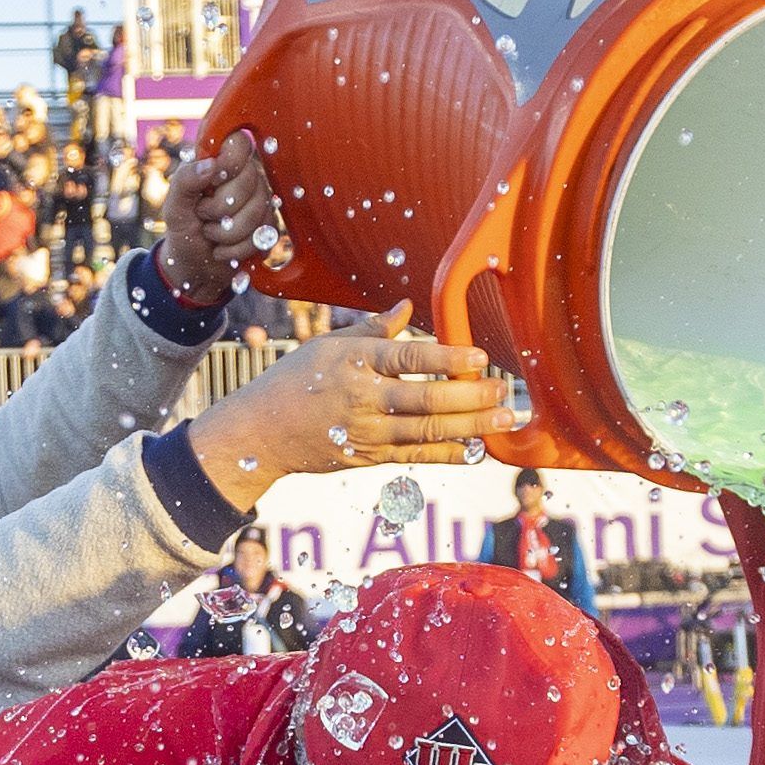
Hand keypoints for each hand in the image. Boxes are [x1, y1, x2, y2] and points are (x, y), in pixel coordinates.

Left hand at [153, 130, 273, 307]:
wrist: (194, 265)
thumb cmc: (184, 229)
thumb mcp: (175, 205)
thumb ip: (185, 180)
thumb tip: (211, 165)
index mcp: (220, 162)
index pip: (239, 142)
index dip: (229, 162)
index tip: (212, 182)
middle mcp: (244, 177)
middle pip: (250, 180)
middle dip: (220, 207)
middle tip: (203, 215)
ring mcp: (260, 202)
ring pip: (257, 211)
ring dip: (226, 232)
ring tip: (211, 233)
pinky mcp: (268, 227)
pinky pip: (261, 235)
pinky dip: (235, 249)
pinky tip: (223, 249)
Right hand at [183, 302, 515, 510]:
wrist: (260, 433)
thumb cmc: (293, 380)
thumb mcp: (328, 345)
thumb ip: (373, 329)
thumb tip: (408, 306)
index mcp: (355, 361)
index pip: (409, 357)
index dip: (448, 357)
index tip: (480, 355)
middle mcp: (363, 398)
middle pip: (427, 399)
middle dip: (472, 396)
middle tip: (504, 390)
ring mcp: (368, 432)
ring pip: (429, 432)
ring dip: (472, 426)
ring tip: (504, 419)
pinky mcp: (370, 458)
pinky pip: (418, 457)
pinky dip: (450, 453)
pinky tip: (478, 448)